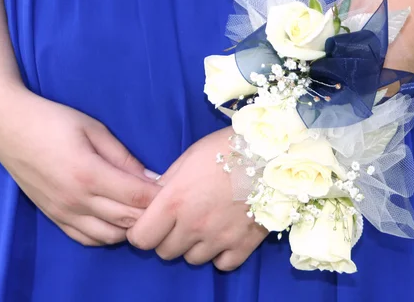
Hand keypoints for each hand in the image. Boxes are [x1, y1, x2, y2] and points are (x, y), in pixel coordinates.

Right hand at [0, 89, 161, 245]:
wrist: (10, 127)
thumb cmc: (55, 121)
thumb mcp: (95, 130)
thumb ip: (125, 158)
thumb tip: (153, 178)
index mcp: (89, 174)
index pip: (137, 197)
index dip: (161, 196)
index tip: (177, 189)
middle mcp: (77, 200)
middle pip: (127, 219)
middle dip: (152, 214)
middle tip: (167, 202)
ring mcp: (64, 212)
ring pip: (109, 236)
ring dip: (131, 227)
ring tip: (143, 210)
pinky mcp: (55, 217)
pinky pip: (87, 239)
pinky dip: (108, 235)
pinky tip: (118, 220)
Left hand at [127, 127, 267, 270]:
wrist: (271, 152)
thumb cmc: (226, 148)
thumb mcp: (189, 158)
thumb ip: (167, 183)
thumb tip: (152, 199)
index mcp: (175, 201)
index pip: (141, 238)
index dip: (141, 231)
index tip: (150, 223)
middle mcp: (194, 224)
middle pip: (165, 252)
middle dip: (168, 238)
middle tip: (180, 221)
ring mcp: (220, 237)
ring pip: (192, 259)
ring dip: (194, 246)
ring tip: (205, 224)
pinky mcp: (244, 244)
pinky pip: (222, 264)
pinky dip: (220, 255)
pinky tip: (224, 235)